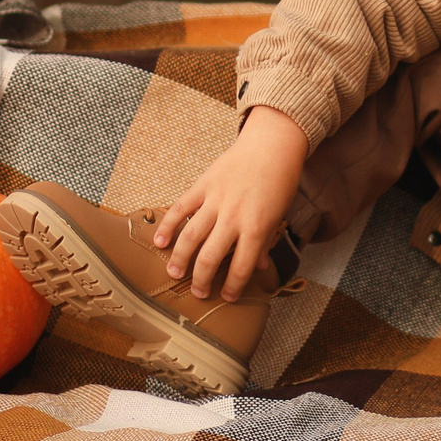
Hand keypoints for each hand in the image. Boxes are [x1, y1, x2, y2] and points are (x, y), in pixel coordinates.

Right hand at [154, 104, 306, 299]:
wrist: (272, 144)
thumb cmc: (280, 181)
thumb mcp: (279, 215)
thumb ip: (266, 241)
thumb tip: (257, 267)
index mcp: (257, 228)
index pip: (242, 267)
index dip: (233, 287)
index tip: (226, 296)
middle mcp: (234, 217)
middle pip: (211, 257)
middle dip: (202, 280)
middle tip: (198, 292)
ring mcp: (216, 201)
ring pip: (191, 236)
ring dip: (181, 258)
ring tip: (174, 274)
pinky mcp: (203, 185)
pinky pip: (180, 208)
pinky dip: (168, 225)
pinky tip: (160, 242)